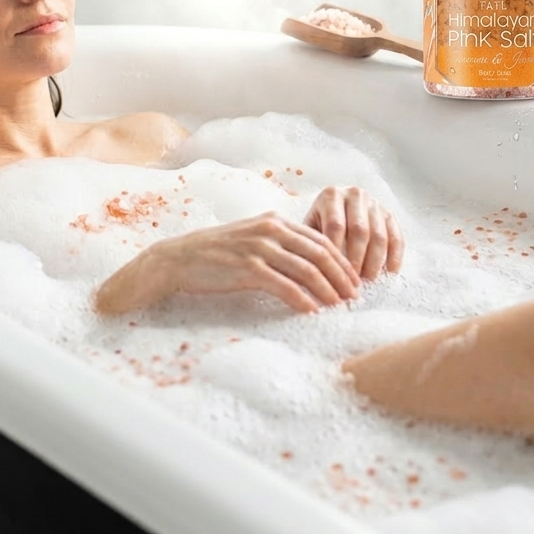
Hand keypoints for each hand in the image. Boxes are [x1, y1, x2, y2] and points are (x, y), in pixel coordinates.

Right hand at [95, 209, 362, 315]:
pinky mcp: (247, 269)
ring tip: (339, 307)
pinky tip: (312, 311)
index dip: (342, 261)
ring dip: (328, 291)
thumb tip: (307, 262)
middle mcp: (270, 231)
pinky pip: (284, 286)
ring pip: (306, 270)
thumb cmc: (215, 253)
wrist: (179, 258)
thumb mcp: (250, 238)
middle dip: (342, 277)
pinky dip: (302, 300)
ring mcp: (258, 249)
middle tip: (355, 297)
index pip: (320, 240)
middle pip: (320, 254)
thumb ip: (278, 244)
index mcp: (274, 221)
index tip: (354, 280)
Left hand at [303, 185, 403, 280]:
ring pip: (378, 234)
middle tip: (353, 280)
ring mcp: (374, 203)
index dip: (337, 251)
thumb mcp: (310, 226)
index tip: (335, 273)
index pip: (336, 225)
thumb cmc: (319, 222)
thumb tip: (319, 269)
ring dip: (375, 260)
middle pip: (359, 230)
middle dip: (357, 258)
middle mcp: (354, 195)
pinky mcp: (388, 214)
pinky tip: (390, 271)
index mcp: (331, 196)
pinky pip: (396, 235)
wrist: (335, 207)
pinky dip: (395, 255)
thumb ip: (313, 242)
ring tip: (368, 278)